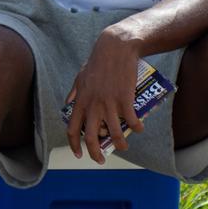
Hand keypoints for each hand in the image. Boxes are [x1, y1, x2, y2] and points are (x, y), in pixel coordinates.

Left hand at [64, 28, 145, 162]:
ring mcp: (109, 103)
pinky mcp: (125, 99)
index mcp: (80, 101)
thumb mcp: (80, 76)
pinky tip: (139, 128)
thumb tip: (68, 103)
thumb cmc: (98, 62)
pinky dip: (136, 128)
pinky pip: (131, 121)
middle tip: (101, 160)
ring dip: (120, 144)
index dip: (74, 145)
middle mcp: (92, 105)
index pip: (72, 129)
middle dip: (95, 153)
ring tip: (123, 146)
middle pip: (91, 138)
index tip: (79, 155)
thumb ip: (74, 92)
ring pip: (114, 133)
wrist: (116, 48)